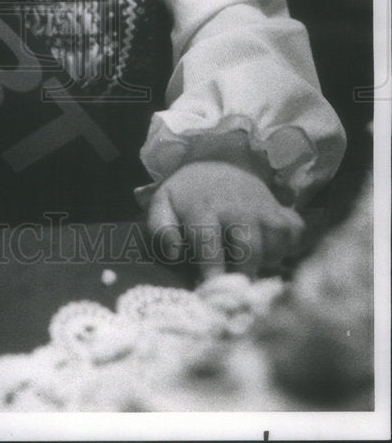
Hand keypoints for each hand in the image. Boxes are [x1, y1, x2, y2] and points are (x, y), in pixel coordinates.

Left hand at [146, 161, 304, 279]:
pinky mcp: (282, 210)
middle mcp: (237, 205)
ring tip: (247, 264)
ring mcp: (264, 207)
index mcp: (202, 206)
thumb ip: (161, 230)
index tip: (212, 288)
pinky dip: (286, 248)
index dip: (211, 268)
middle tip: (234, 287)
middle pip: (248, 247)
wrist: (216, 166)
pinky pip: (294, 236)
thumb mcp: (163, 206)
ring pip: (275, 244)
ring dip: (264, 262)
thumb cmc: (188, 198)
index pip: (207, 239)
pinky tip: (268, 250)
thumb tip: (174, 252)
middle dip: (242, 273)